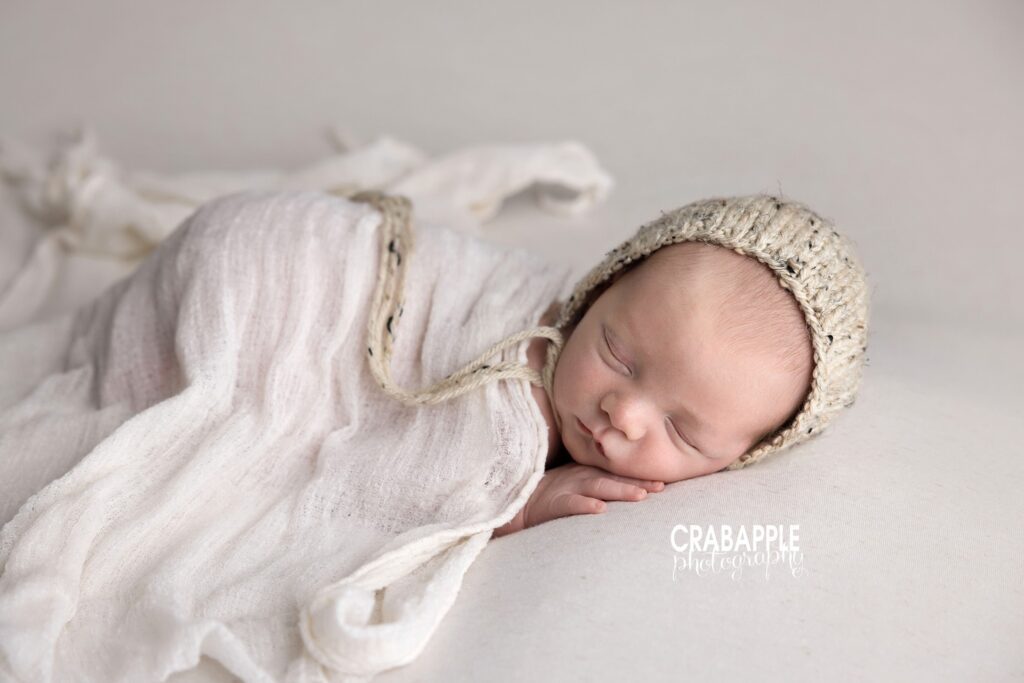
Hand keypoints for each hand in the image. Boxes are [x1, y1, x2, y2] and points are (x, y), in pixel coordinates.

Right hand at [521, 462, 664, 529]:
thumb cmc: (550, 493)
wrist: (517, 503)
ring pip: (598, 488)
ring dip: (619, 491)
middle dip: (638, 482)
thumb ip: (598, 483)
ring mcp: (568, 489)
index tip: (665, 482)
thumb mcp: (575, 483)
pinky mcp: (554, 503)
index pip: (618, 474)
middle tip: (661, 487)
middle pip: (613, 479)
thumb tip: (628, 494)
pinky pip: (571, 504)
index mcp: (588, 474)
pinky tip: (600, 510)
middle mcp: (581, 478)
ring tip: (640, 495)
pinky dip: (585, 506)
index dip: (640, 476)